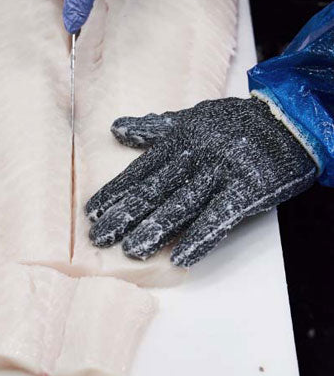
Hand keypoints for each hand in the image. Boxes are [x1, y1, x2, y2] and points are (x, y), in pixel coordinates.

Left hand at [85, 97, 316, 266]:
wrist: (283, 121)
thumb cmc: (234, 122)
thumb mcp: (189, 118)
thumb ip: (152, 127)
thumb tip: (115, 128)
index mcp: (179, 140)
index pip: (141, 171)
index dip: (116, 192)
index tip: (93, 211)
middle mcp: (195, 157)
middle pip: (155, 190)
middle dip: (125, 215)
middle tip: (99, 237)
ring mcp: (220, 173)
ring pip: (181, 205)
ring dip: (154, 229)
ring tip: (129, 250)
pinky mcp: (246, 190)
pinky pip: (219, 217)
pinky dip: (199, 238)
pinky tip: (179, 257)